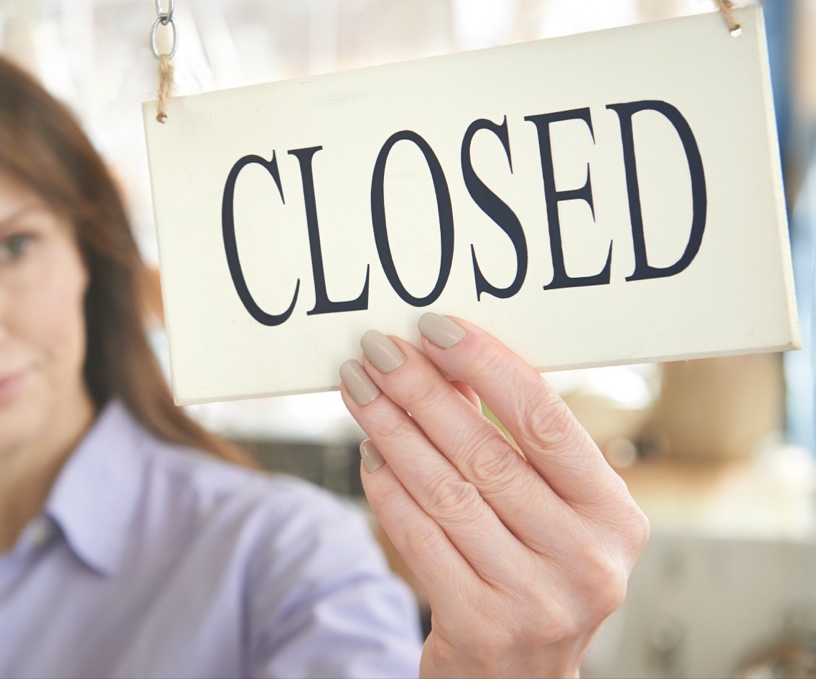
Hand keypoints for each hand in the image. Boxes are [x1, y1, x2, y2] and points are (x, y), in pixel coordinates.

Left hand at [339, 314, 649, 678]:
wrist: (518, 678)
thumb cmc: (534, 573)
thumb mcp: (551, 511)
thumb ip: (514, 443)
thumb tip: (450, 359)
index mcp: (614, 516)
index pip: (545, 421)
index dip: (486, 366)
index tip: (435, 329)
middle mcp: (586, 560)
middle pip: (486, 452)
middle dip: (421, 391)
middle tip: (377, 351)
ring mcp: (535, 600)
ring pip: (445, 491)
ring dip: (392, 431)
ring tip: (359, 391)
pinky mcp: (480, 626)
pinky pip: (418, 537)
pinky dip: (386, 489)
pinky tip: (369, 454)